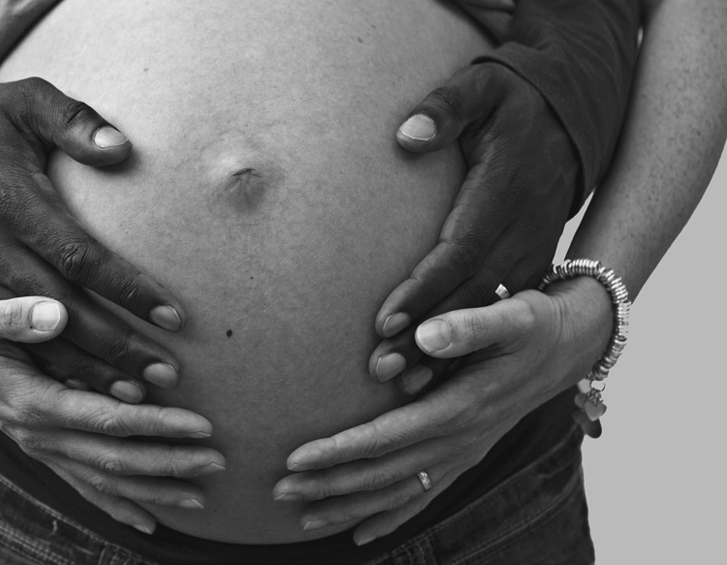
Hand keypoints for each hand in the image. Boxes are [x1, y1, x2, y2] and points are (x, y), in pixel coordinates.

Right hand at [0, 75, 184, 400]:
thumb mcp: (27, 101)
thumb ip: (75, 121)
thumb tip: (123, 149)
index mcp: (12, 202)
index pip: (79, 256)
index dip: (127, 289)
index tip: (173, 314)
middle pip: (62, 310)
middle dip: (116, 346)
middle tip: (167, 372)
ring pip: (35, 336)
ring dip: (88, 369)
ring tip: (139, 394)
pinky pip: (14, 339)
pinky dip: (53, 367)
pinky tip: (89, 390)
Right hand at [0, 286, 224, 533]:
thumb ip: (16, 315)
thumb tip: (56, 313)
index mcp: (32, 401)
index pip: (108, 420)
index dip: (157, 425)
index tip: (201, 425)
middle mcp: (38, 434)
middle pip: (114, 460)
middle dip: (169, 464)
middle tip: (217, 463)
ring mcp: (39, 446)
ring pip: (103, 480)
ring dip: (153, 490)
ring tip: (200, 499)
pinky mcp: (41, 445)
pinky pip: (84, 485)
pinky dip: (118, 503)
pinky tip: (147, 520)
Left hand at [274, 279, 610, 544]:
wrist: (572, 347)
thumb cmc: (535, 325)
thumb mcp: (511, 316)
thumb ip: (469, 326)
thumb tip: (426, 335)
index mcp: (461, 407)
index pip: (389, 437)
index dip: (342, 450)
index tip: (298, 457)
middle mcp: (461, 441)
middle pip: (385, 473)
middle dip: (330, 485)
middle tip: (280, 490)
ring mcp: (464, 454)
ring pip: (398, 492)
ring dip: (349, 506)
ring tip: (302, 516)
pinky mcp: (466, 456)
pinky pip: (425, 496)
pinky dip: (390, 518)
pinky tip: (360, 535)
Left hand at [370, 63, 579, 392]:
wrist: (567, 114)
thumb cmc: (511, 100)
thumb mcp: (482, 88)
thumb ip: (444, 107)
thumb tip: (407, 136)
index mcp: (504, 190)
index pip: (459, 249)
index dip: (422, 288)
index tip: (383, 321)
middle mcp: (523, 226)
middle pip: (471, 292)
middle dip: (426, 334)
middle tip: (381, 367)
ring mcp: (534, 247)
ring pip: (489, 309)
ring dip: (448, 348)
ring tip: (403, 383)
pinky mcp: (536, 258)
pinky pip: (503, 307)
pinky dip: (472, 340)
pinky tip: (440, 368)